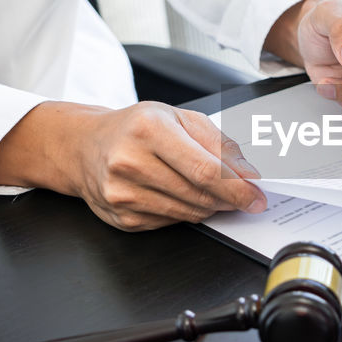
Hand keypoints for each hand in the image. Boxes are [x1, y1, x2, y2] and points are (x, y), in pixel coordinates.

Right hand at [0, 101, 266, 230]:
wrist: (85, 146)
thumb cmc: (135, 128)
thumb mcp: (180, 118)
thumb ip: (219, 144)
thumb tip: (249, 174)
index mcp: (148, 129)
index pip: (205, 170)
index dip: (237, 189)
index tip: (256, 197)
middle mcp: (130, 161)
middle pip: (199, 195)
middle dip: (228, 198)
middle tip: (241, 194)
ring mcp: (122, 194)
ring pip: (188, 213)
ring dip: (208, 206)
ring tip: (205, 189)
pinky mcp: (121, 217)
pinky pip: (171, 223)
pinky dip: (184, 212)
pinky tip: (175, 194)